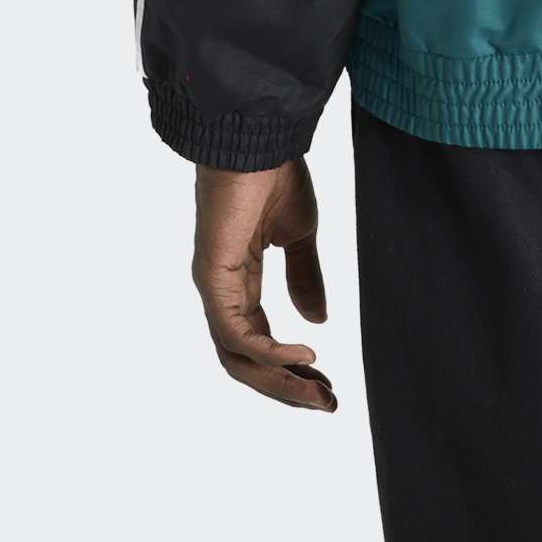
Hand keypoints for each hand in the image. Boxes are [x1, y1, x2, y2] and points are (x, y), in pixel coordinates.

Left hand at [191, 158, 337, 410]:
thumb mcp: (300, 235)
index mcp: (239, 281)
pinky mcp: (213, 277)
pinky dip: (271, 351)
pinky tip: (305, 354)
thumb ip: (305, 278)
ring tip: (319, 393)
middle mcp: (221, 291)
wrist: (261, 136)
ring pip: (238, 358)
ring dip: (280, 382)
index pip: (258, 343)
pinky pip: (237, 334)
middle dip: (286, 389)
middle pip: (245, 362)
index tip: (328, 385)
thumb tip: (318, 321)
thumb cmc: (276, 174)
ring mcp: (214, 287)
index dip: (291, 369)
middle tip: (327, 405)